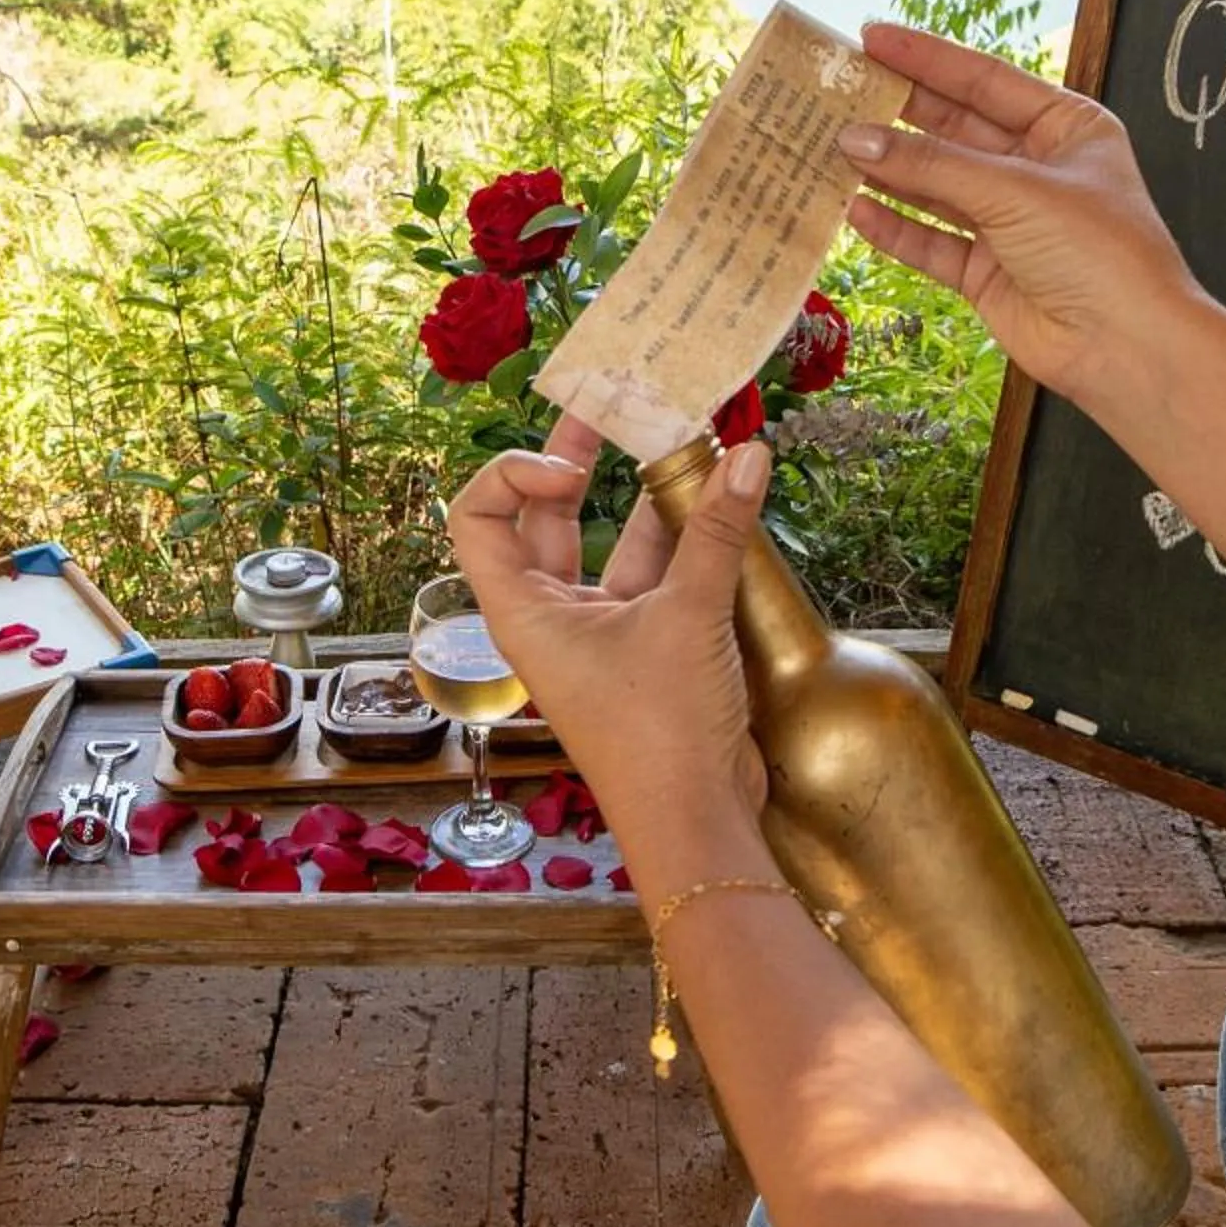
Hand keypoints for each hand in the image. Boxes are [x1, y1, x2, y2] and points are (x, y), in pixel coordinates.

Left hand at [446, 418, 771, 880]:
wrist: (697, 821)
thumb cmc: (659, 735)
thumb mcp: (687, 617)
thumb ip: (714, 533)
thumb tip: (746, 455)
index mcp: (522, 610)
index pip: (478, 516)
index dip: (513, 473)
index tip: (575, 465)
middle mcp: (550, 617)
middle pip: (545, 517)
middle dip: (581, 458)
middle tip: (614, 404)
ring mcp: (598, 634)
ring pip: (609, 545)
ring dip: (646, 497)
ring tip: (687, 440)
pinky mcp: (647, 650)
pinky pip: (656, 577)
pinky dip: (683, 541)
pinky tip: (721, 503)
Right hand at [841, 23, 1201, 412]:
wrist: (1127, 347)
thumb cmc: (1100, 253)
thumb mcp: (1015, 190)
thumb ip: (933, 164)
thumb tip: (858, 138)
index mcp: (1066, 127)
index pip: (985, 81)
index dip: (927, 58)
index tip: (871, 38)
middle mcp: (1037, 170)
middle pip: (954, 131)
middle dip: (898, 113)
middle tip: (839, 92)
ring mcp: (1010, 222)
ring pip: (937, 187)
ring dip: (888, 170)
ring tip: (830, 147)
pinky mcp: (988, 272)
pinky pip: (931, 242)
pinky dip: (895, 227)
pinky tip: (855, 208)